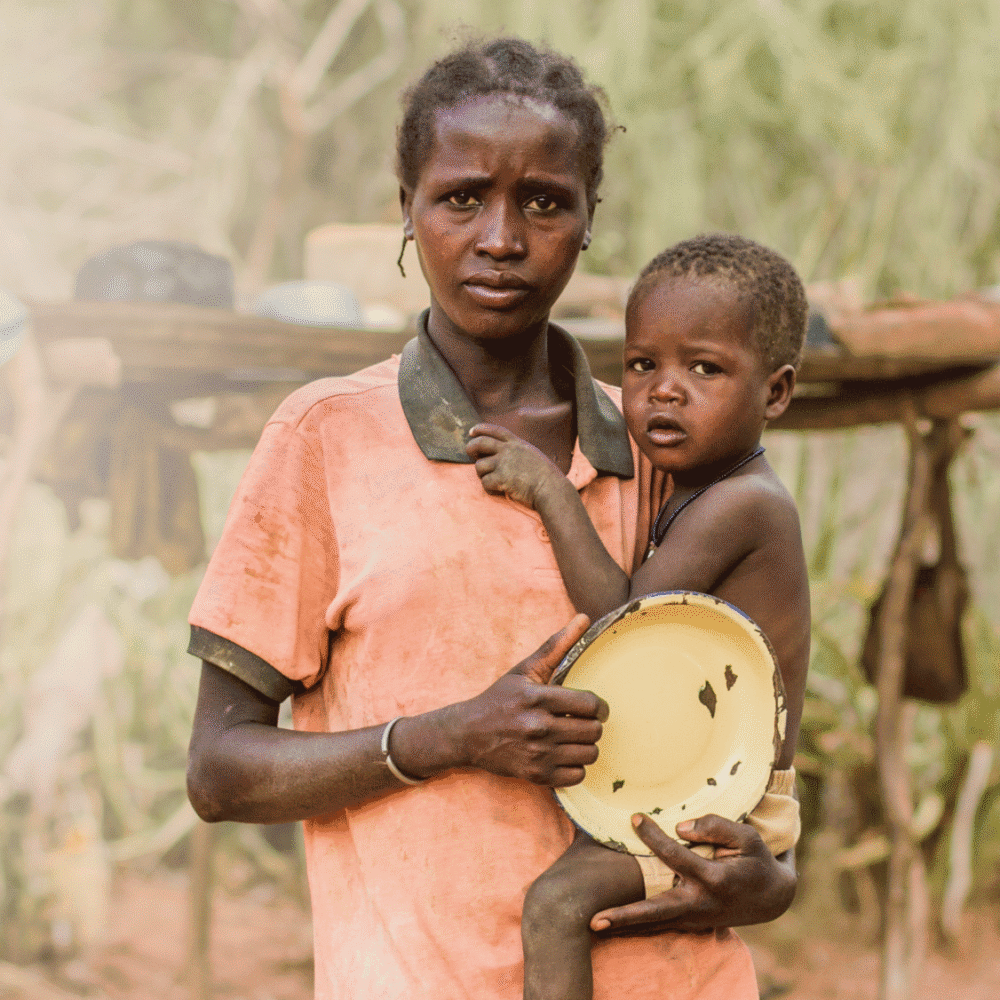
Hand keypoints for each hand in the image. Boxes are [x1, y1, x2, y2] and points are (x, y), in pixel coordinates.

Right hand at [452, 614, 608, 786]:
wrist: (468, 734)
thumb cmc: (500, 698)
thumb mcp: (525, 670)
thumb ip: (557, 645)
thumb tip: (584, 618)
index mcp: (538, 697)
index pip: (590, 705)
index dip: (599, 707)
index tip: (595, 708)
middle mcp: (539, 727)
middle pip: (593, 731)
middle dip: (592, 725)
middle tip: (582, 722)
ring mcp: (537, 754)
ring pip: (589, 754)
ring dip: (586, 745)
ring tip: (574, 738)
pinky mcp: (536, 775)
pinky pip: (577, 775)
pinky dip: (575, 767)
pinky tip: (563, 755)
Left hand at [466, 424, 564, 509]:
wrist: (550, 488)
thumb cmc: (546, 476)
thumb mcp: (532, 455)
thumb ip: (518, 452)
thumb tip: (502, 455)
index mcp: (517, 444)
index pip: (496, 431)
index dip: (481, 429)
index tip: (472, 432)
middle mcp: (508, 451)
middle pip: (480, 443)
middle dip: (471, 447)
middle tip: (470, 454)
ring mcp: (503, 463)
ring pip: (479, 466)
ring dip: (482, 474)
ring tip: (493, 481)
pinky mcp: (500, 478)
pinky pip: (485, 482)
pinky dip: (489, 489)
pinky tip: (498, 491)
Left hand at [590, 813, 796, 933]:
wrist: (772, 898)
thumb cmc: (756, 860)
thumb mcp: (747, 837)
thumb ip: (715, 826)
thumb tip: (680, 827)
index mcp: (714, 879)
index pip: (675, 856)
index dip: (653, 836)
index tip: (635, 818)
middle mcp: (700, 903)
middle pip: (655, 911)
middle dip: (624, 916)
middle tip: (594, 920)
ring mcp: (694, 918)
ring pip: (653, 924)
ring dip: (623, 926)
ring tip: (591, 926)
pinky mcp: (690, 922)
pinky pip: (659, 924)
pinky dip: (636, 927)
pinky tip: (611, 927)